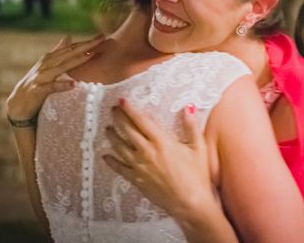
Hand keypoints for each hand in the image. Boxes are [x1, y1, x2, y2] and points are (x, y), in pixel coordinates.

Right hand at [6, 34, 103, 121]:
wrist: (17, 104)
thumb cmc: (36, 84)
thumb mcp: (48, 66)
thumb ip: (58, 52)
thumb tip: (68, 36)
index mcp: (50, 59)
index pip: (71, 48)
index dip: (86, 42)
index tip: (102, 36)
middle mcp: (46, 65)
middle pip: (68, 53)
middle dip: (85, 46)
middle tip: (101, 39)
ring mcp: (41, 77)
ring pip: (61, 67)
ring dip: (75, 61)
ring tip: (90, 56)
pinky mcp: (37, 91)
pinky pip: (51, 88)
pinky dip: (62, 85)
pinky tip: (74, 85)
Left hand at [104, 100, 217, 220]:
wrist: (190, 203)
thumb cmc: (196, 176)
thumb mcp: (198, 147)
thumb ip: (191, 126)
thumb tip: (188, 108)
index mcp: (161, 142)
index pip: (141, 121)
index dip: (130, 110)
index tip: (122, 101)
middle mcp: (147, 152)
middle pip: (127, 131)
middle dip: (118, 118)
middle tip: (113, 110)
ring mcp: (140, 166)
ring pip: (120, 147)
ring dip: (112, 136)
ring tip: (107, 129)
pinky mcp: (137, 180)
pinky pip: (119, 169)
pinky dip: (111, 161)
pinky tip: (105, 156)